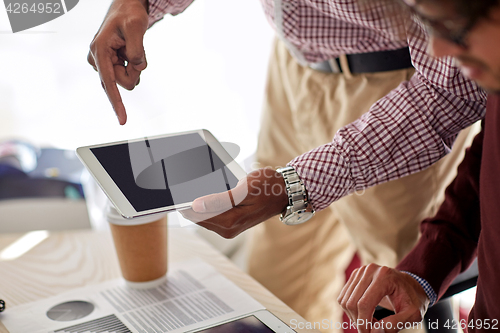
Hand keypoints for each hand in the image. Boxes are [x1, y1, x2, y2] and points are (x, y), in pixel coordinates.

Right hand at [88, 0, 148, 124]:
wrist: (126, 7)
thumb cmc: (129, 14)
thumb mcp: (136, 27)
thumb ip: (137, 49)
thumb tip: (137, 67)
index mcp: (99, 50)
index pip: (109, 82)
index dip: (117, 103)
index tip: (123, 121)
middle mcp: (97, 59)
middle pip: (123, 82)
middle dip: (134, 70)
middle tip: (135, 50)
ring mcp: (103, 63)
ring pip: (127, 79)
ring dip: (134, 67)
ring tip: (130, 48)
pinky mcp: (109, 65)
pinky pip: (127, 74)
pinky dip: (133, 65)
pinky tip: (128, 51)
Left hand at [180, 168, 288, 238]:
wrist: (284, 192)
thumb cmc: (267, 187)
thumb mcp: (244, 189)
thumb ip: (219, 199)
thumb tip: (197, 204)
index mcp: (230, 221)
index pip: (195, 214)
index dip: (182, 203)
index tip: (173, 191)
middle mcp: (227, 229)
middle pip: (196, 217)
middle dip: (187, 203)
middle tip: (178, 186)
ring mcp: (228, 227)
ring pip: (201, 217)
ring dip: (195, 204)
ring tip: (188, 188)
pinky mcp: (230, 223)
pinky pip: (210, 215)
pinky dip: (204, 205)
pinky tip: (203, 193)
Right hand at [338, 264, 429, 332]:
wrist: (411, 285)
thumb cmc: (413, 300)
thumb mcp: (412, 315)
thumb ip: (394, 325)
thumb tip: (373, 332)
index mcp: (384, 277)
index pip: (364, 304)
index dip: (364, 323)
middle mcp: (369, 270)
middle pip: (352, 303)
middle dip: (359, 321)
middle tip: (372, 330)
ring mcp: (360, 271)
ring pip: (345, 301)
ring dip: (354, 317)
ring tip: (370, 321)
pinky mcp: (355, 276)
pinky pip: (343, 297)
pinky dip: (351, 310)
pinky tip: (365, 314)